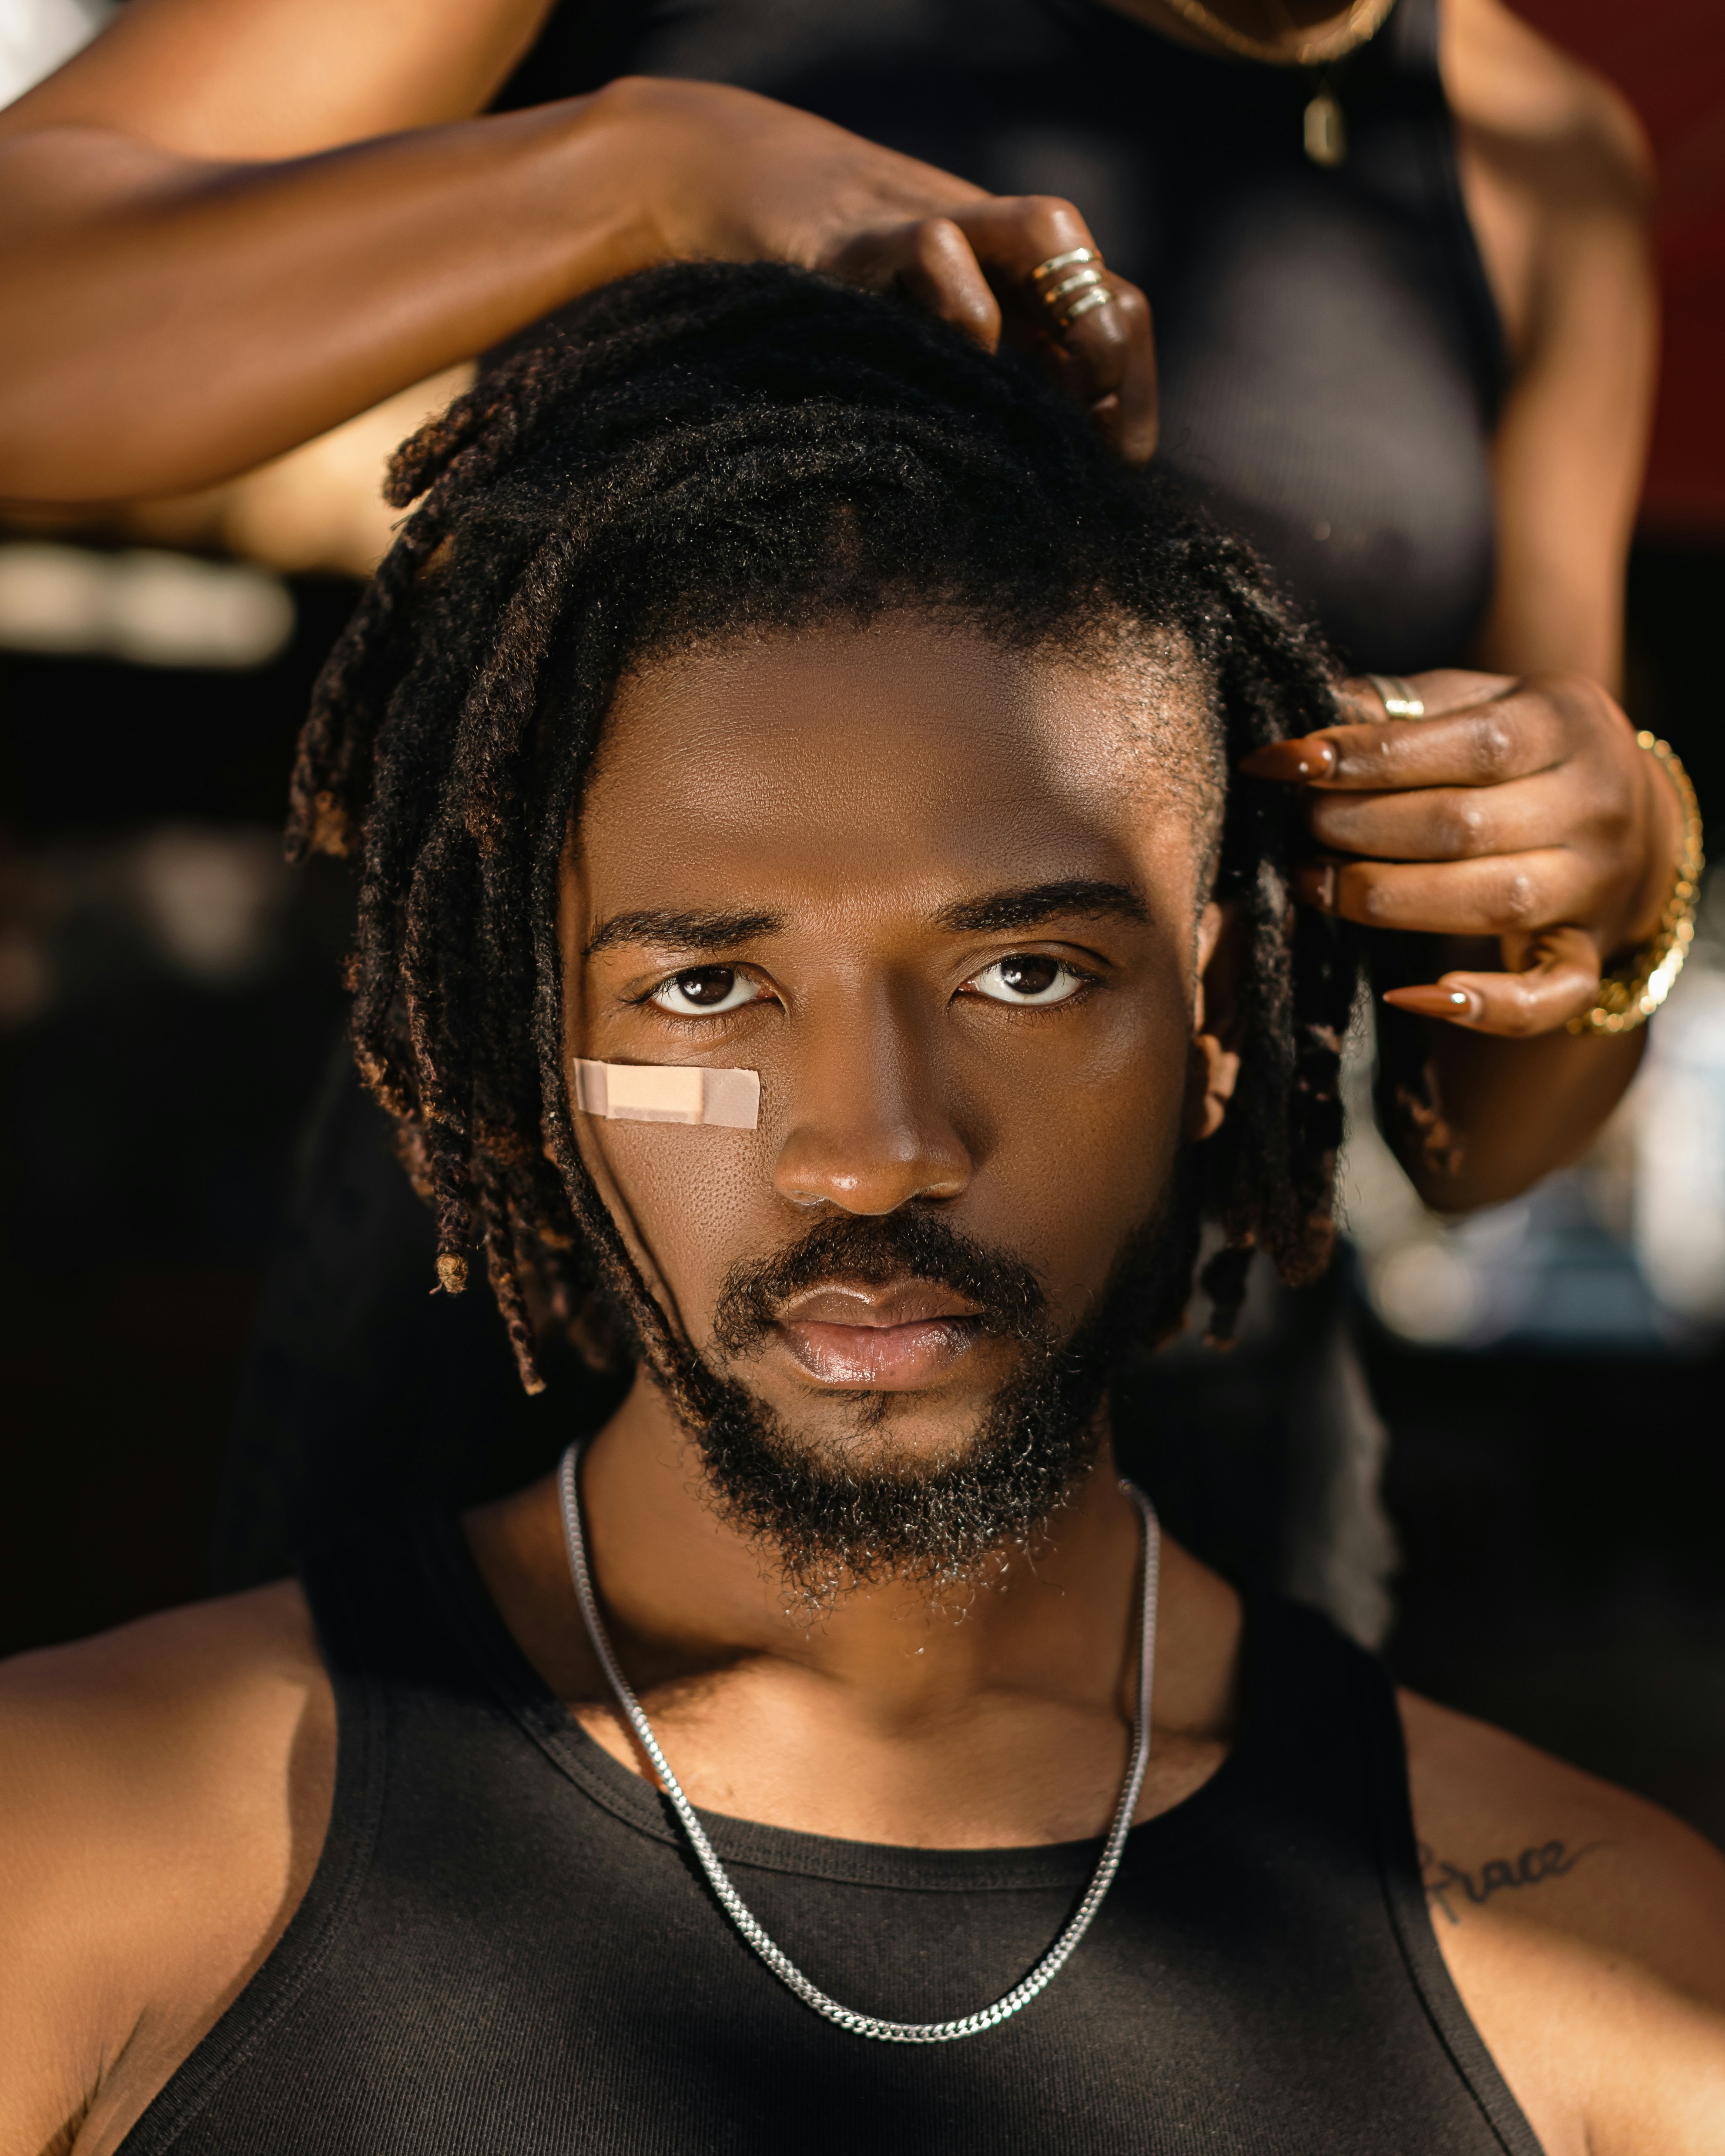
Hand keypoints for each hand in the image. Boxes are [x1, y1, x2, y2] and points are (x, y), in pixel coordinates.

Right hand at [622, 78, 1156, 461]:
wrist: (729, 190)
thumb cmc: (830, 307)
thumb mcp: (915, 358)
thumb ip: (970, 407)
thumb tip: (1023, 500)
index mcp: (1019, 290)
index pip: (1120, 320)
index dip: (1134, 393)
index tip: (1120, 461)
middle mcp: (996, 259)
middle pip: (1107, 288)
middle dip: (1117, 362)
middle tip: (1095, 432)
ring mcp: (941, 234)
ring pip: (1050, 235)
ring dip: (1074, 313)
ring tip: (1058, 390)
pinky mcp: (871, 237)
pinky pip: (938, 252)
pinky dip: (964, 309)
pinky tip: (960, 359)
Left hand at [1236, 670, 1687, 1035]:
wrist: (1638, 817)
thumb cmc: (1525, 752)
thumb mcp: (1483, 703)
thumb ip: (1404, 708)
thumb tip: (1312, 714)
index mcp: (1568, 725)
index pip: (1467, 744)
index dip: (1366, 756)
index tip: (1285, 762)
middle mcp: (1594, 807)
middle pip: (1465, 826)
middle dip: (1361, 826)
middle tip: (1302, 820)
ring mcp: (1597, 888)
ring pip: (1490, 902)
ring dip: (1384, 898)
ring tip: (1314, 881)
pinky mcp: (1588, 955)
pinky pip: (1546, 996)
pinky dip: (1483, 1006)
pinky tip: (1410, 995)